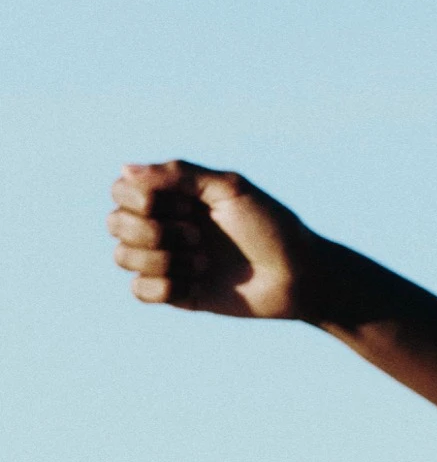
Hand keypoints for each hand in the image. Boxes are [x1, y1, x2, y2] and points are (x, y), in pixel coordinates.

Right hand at [108, 161, 319, 319]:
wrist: (297, 276)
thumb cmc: (271, 226)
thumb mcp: (231, 189)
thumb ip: (179, 174)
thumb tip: (124, 168)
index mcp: (176, 195)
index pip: (122, 190)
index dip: (142, 199)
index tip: (186, 205)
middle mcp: (165, 224)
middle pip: (114, 222)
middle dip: (153, 231)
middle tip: (199, 236)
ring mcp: (167, 259)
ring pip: (122, 257)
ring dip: (164, 259)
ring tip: (205, 263)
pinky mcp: (174, 292)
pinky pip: (139, 290)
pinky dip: (165, 287)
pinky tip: (197, 286)